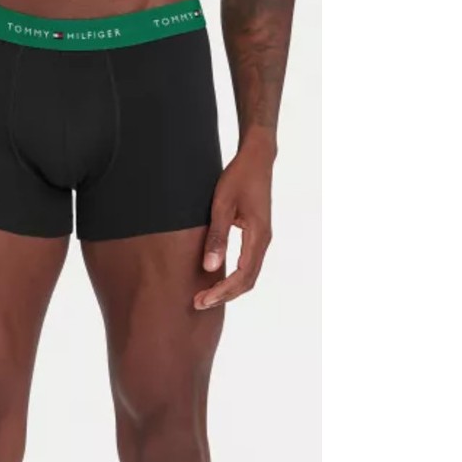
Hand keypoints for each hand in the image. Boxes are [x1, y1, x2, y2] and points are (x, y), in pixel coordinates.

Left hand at [195, 149, 272, 309]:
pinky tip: (216, 278)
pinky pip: (248, 264)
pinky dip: (233, 277)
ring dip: (229, 288)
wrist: (257, 159)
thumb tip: (209, 267)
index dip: (223, 292)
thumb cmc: (238, 178)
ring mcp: (261, 238)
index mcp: (258, 236)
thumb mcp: (222, 204)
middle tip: (199, 303)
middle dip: (224, 295)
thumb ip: (217, 236)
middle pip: (248, 281)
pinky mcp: (256, 234)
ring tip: (205, 295)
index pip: (243, 276)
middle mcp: (263, 241)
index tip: (203, 300)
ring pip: (249, 274)